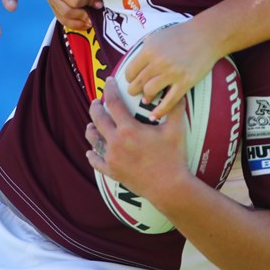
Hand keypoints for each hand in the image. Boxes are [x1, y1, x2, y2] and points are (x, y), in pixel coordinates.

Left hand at [86, 77, 186, 202]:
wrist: (169, 187)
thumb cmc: (173, 157)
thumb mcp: (177, 129)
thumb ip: (175, 108)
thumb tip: (179, 92)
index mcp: (129, 129)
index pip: (114, 103)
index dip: (109, 90)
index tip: (109, 82)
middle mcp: (116, 142)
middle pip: (98, 119)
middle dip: (95, 107)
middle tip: (96, 101)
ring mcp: (112, 158)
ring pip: (94, 140)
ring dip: (91, 130)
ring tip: (91, 125)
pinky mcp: (113, 172)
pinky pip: (97, 162)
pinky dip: (92, 155)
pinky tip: (90, 152)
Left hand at [124, 20, 220, 119]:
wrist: (206, 36)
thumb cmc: (181, 34)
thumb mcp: (157, 37)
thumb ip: (144, 51)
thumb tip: (134, 67)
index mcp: (149, 50)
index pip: (129, 71)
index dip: (129, 79)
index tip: (133, 80)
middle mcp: (158, 62)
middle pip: (137, 83)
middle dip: (134, 90)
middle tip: (136, 91)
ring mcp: (172, 73)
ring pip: (149, 92)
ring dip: (146, 98)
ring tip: (147, 99)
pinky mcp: (185, 83)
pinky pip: (168, 102)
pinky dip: (159, 111)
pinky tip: (154, 116)